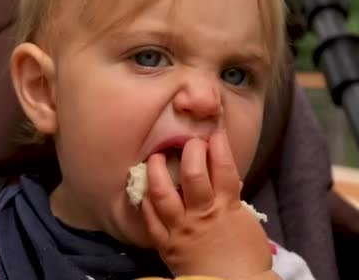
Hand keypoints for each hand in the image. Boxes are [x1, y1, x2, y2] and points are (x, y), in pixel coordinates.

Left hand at [141, 130, 271, 278]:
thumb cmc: (246, 257)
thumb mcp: (246, 223)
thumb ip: (232, 201)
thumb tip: (224, 181)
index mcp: (227, 208)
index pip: (224, 168)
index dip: (219, 147)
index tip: (215, 135)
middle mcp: (201, 214)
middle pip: (193, 174)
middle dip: (190, 152)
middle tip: (190, 143)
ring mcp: (181, 228)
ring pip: (163, 193)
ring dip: (157, 171)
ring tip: (156, 158)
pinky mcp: (166, 244)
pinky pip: (150, 220)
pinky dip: (146, 203)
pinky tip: (145, 191)